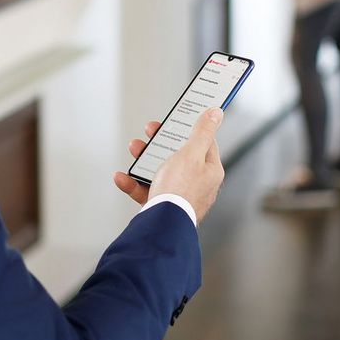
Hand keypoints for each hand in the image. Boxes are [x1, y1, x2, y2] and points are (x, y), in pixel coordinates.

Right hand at [113, 108, 225, 223]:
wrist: (163, 227)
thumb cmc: (180, 190)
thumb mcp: (191, 153)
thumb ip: (202, 132)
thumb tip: (217, 113)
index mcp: (209, 170)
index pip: (204, 142)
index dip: (190, 127)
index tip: (178, 117)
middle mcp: (197, 184)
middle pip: (179, 156)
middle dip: (160, 141)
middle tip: (150, 130)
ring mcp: (179, 196)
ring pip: (160, 171)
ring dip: (144, 159)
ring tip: (134, 148)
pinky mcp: (163, 207)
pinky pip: (146, 191)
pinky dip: (133, 183)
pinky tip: (122, 177)